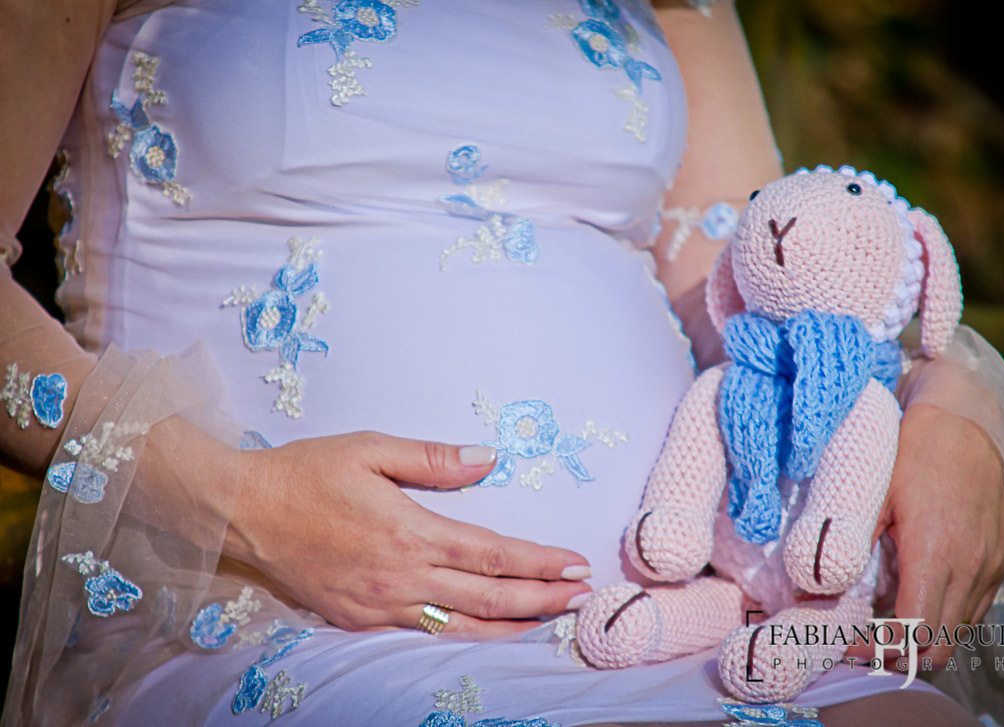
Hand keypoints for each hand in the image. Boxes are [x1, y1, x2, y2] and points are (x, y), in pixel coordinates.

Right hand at [227, 432, 592, 635]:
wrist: (242, 512)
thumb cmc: (305, 473)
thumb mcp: (369, 449)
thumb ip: (432, 458)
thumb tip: (488, 459)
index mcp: (410, 531)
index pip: (492, 553)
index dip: (538, 562)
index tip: (573, 563)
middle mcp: (402, 576)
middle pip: (488, 596)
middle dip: (540, 597)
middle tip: (579, 597)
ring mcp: (380, 605)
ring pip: (460, 625)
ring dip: (510, 624)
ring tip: (547, 620)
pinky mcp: (358, 620)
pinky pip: (422, 633)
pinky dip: (461, 634)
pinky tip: (482, 630)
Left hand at [847, 403, 1003, 663]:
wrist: (963, 423)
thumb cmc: (910, 453)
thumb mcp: (870, 495)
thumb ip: (842, 544)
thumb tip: (806, 586)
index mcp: (934, 553)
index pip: (913, 631)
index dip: (879, 650)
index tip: (848, 647)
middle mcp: (970, 567)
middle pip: (939, 645)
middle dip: (898, 655)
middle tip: (861, 645)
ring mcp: (990, 567)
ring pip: (958, 632)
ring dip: (923, 639)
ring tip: (883, 625)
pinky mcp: (999, 561)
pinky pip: (972, 608)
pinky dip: (943, 616)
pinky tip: (914, 597)